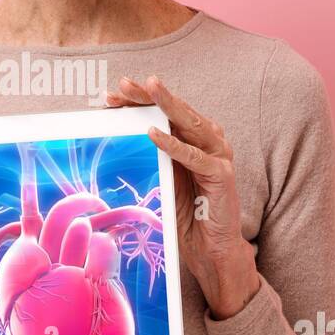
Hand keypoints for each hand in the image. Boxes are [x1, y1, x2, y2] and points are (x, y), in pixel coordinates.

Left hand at [106, 74, 261, 319]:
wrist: (213, 251)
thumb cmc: (188, 217)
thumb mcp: (164, 181)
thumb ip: (154, 156)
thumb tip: (122, 134)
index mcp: (195, 141)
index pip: (166, 114)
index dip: (140, 102)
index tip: (112, 97)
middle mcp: (210, 143)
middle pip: (178, 112)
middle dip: (149, 96)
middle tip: (124, 83)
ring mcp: (219, 157)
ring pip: (190, 124)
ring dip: (166, 106)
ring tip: (146, 91)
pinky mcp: (222, 176)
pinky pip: (194, 157)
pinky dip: (174, 144)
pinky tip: (154, 133)